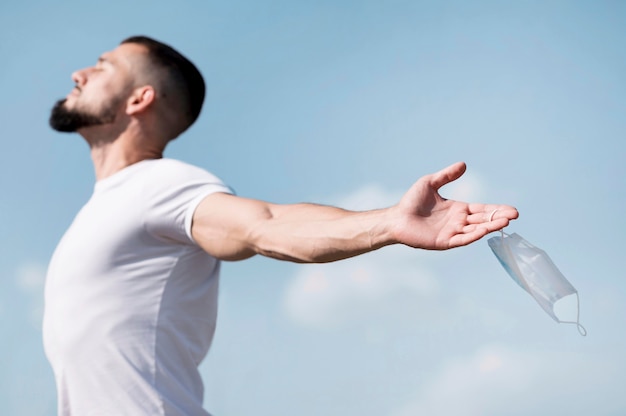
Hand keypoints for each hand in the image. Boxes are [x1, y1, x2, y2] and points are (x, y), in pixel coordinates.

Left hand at [390, 162, 517, 249]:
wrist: (396, 217)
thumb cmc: (411, 201)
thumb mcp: (430, 183)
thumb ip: (447, 175)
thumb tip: (464, 164)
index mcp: (458, 209)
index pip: (482, 209)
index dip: (496, 209)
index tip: (512, 210)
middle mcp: (458, 222)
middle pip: (483, 220)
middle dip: (498, 218)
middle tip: (514, 215)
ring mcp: (452, 233)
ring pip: (476, 230)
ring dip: (490, 226)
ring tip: (505, 222)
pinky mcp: (444, 242)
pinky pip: (462, 239)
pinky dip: (474, 235)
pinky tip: (484, 231)